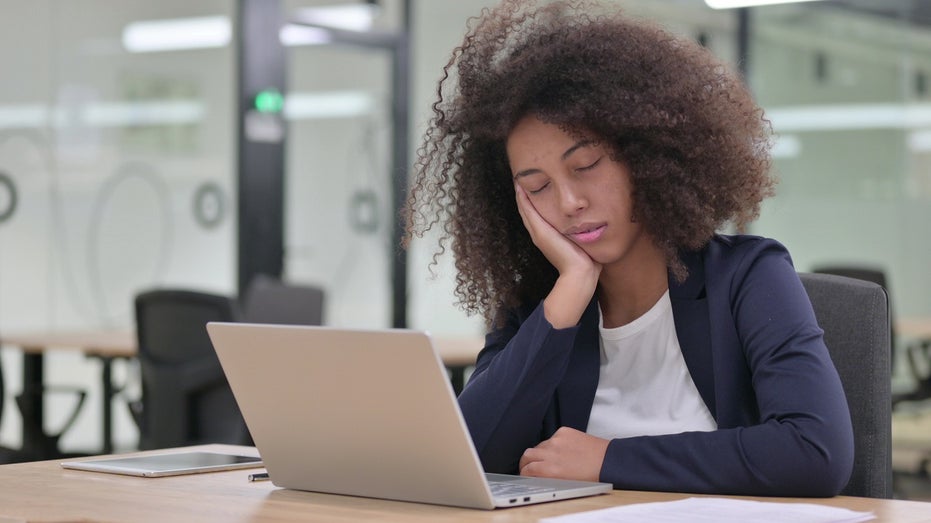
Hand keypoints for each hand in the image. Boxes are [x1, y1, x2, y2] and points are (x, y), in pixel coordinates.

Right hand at [515, 185, 600, 327]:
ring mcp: (538, 232)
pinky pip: (528, 211)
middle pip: (527, 211)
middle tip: (519, 178)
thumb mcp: (581, 240)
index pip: (536, 215)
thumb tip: (592, 224)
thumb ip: (581, 232)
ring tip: (518, 179)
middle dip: (523, 196)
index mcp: (548, 236)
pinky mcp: (540, 232)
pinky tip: (520, 187)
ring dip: (520, 194)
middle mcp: (539, 234)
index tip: (530, 186)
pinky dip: (522, 199)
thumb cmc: (586, 260)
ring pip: (525, 209)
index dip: (531, 201)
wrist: (580, 273)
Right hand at [518, 427, 608, 482]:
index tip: (525, 475)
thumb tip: (535, 475)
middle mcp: (551, 453)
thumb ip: (547, 477)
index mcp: (550, 470)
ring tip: (548, 459)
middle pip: (527, 455)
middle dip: (525, 462)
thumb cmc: (591, 476)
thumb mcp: (564, 483)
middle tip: (529, 466)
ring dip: (539, 453)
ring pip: (538, 445)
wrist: (608, 461)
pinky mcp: (564, 431)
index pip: (526, 469)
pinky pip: (551, 438)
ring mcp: (557, 440)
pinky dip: (552, 444)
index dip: (523, 473)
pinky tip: (562, 450)